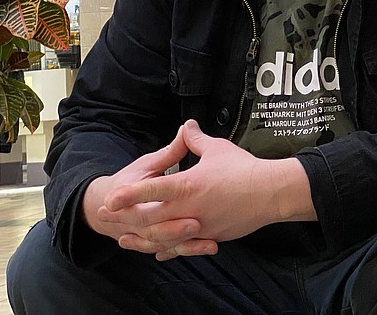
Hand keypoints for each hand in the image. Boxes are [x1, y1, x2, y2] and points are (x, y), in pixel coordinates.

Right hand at [81, 127, 205, 254]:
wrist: (105, 208)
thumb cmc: (129, 182)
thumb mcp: (147, 164)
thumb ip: (169, 152)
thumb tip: (188, 128)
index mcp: (129, 194)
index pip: (136, 195)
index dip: (148, 196)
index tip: (172, 194)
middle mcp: (135, 219)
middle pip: (153, 227)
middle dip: (174, 227)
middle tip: (197, 222)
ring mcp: (145, 235)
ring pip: (165, 243)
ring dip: (186, 243)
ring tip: (207, 239)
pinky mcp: (157, 242)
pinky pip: (173, 250)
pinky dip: (190, 249)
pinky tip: (209, 246)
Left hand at [98, 120, 314, 258]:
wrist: (270, 193)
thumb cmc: (243, 169)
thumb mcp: (217, 148)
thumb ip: (195, 140)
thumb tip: (186, 126)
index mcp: (188, 185)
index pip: (152, 190)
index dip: (129, 194)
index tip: (111, 196)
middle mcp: (189, 209)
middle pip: (150, 218)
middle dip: (125, 217)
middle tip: (107, 214)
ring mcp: (199, 226)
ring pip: (162, 238)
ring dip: (140, 239)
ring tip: (124, 239)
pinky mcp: (209, 236)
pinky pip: (182, 247)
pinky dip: (167, 249)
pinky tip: (158, 251)